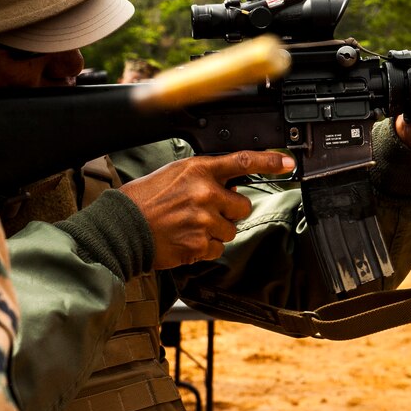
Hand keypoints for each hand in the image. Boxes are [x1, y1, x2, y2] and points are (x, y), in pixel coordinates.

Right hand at [119, 151, 294, 268]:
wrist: (122, 228)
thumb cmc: (144, 199)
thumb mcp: (175, 173)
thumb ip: (204, 175)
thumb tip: (229, 181)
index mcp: (198, 169)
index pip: (242, 161)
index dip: (269, 162)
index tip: (287, 163)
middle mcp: (205, 193)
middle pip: (242, 206)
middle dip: (230, 211)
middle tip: (206, 211)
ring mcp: (204, 221)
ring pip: (231, 230)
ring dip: (216, 231)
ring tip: (189, 225)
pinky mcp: (200, 245)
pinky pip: (217, 248)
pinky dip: (204, 247)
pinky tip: (185, 239)